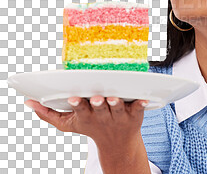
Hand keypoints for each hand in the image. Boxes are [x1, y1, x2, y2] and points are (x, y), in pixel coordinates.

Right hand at [24, 96, 148, 147]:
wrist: (117, 144)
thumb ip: (48, 114)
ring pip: (117, 109)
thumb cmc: (91, 127)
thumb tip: (29, 101)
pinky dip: (141, 105)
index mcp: (87, 117)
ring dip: (115, 104)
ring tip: (114, 98)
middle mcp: (103, 117)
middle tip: (94, 98)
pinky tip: (143, 99)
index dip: (77, 104)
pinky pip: (138, 109)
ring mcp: (119, 116)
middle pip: (99, 109)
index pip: (80, 110)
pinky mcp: (134, 115)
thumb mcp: (69, 123)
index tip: (73, 98)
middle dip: (96, 104)